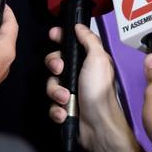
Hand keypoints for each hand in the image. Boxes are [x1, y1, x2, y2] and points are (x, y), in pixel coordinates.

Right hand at [45, 23, 142, 151]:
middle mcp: (79, 74)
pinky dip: (57, 109)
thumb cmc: (99, 91)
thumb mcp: (98, 59)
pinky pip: (52, 104)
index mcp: (88, 60)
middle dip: (54, 65)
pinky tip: (64, 112)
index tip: (53, 35)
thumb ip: (89, 40)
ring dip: (55, 91)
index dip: (60, 37)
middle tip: (60, 70)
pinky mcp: (65, 108)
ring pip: (51, 84)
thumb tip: (79, 26)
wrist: (98, 125)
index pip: (70, 43)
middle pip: (55, 62)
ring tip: (66, 98)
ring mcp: (72, 91)